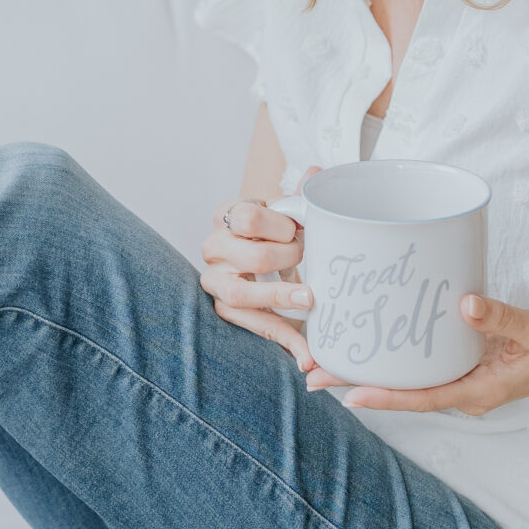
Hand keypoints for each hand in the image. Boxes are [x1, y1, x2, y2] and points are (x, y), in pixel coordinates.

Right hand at [200, 167, 319, 371]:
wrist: (258, 259)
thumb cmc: (271, 234)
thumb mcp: (283, 215)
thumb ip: (298, 198)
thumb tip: (315, 171)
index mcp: (226, 216)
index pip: (246, 218)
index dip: (278, 227)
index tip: (300, 231)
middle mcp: (213, 248)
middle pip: (251, 256)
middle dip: (287, 259)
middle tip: (306, 257)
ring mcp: (215, 281)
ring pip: (241, 294)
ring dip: (281, 296)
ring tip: (310, 299)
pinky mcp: (225, 310)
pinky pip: (254, 326)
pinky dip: (286, 340)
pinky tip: (307, 356)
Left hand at [307, 296, 528, 415]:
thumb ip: (503, 317)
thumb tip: (463, 305)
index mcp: (479, 391)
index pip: (421, 399)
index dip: (383, 397)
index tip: (345, 393)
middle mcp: (466, 389)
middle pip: (404, 391)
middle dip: (360, 381)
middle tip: (312, 370)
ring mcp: (466, 376)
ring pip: (411, 377)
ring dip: (373, 367)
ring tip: (329, 353)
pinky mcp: (468, 359)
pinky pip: (425, 361)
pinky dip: (398, 352)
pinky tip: (375, 336)